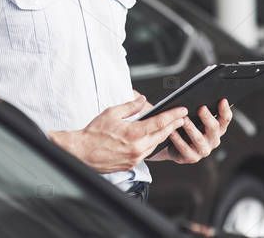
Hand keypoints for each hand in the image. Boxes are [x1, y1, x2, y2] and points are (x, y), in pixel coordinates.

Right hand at [48, 94, 186, 172]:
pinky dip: (152, 144)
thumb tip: (142, 99)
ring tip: (170, 126)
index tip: (182, 110)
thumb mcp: (111, 113)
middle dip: (173, 125)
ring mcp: (135, 158)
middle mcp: (137, 148)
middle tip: (182, 117)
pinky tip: (154, 138)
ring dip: (164, 135)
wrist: (81, 153)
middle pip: (161, 135)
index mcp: (133, 134)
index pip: (159, 123)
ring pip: (155, 145)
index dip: (172, 116)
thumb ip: (130, 106)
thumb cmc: (93, 133)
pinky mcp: (131, 164)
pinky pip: (147, 153)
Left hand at [148, 96, 231, 164]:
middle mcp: (213, 140)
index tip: (222, 100)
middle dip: (208, 117)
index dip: (225, 110)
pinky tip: (172, 131)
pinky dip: (178, 139)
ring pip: (199, 139)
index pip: (225, 119)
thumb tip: (198, 95)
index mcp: (218, 128)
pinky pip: (184, 148)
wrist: (173, 145)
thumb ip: (200, 108)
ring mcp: (203, 150)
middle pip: (214, 128)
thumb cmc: (186, 126)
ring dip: (191, 128)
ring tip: (184, 119)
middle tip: (201, 108)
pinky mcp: (191, 157)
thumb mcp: (195, 116)